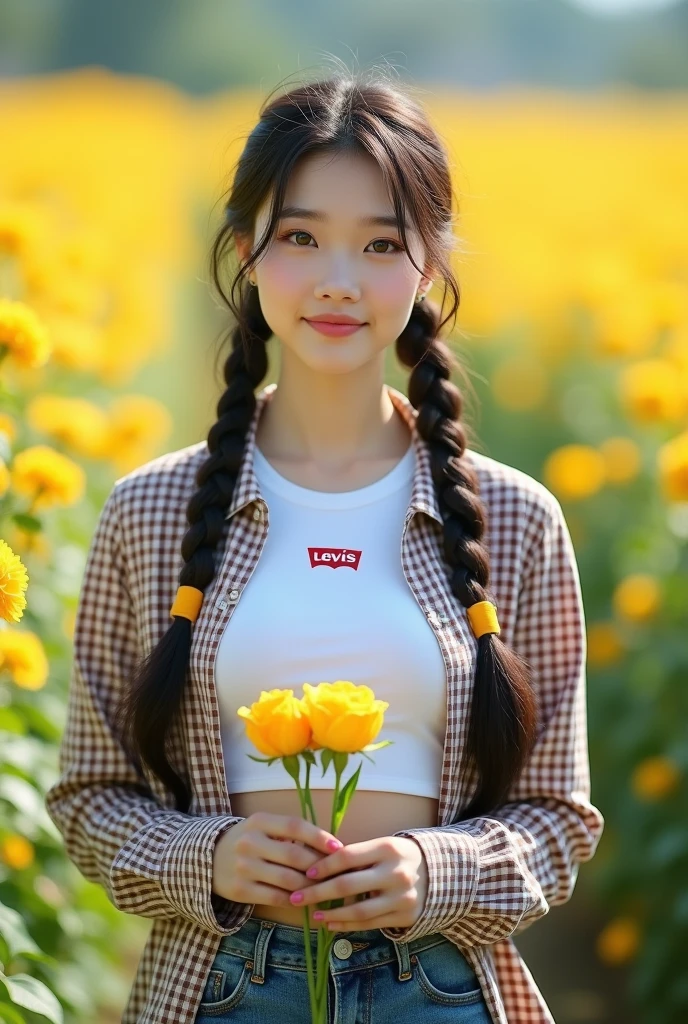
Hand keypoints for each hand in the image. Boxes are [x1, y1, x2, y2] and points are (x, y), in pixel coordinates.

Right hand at [212, 812, 342, 907]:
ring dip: (311, 886)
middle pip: (294, 855)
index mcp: (259, 821)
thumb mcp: (263, 827)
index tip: (339, 847)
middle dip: (319, 866)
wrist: (208, 859)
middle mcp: (250, 842)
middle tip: (336, 873)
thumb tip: (330, 846)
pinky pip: (276, 897)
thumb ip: (290, 834)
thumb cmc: (248, 841)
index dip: (319, 836)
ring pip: (288, 880)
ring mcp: (243, 867)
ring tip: (325, 888)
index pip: (295, 826)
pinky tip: (305, 899)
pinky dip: (295, 899)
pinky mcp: (240, 890)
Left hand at [288, 835, 428, 931]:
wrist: (439, 874)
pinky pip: (370, 924)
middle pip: (348, 884)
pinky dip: (347, 925)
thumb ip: (357, 855)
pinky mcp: (405, 916)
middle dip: (317, 892)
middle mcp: (395, 872)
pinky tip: (331, 923)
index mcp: (388, 848)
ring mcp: (402, 897)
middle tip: (296, 896)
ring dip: (330, 913)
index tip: (306, 872)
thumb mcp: (383, 847)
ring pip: (358, 909)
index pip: (347, 856)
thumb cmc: (400, 857)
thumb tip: (318, 864)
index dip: (324, 865)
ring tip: (312, 913)